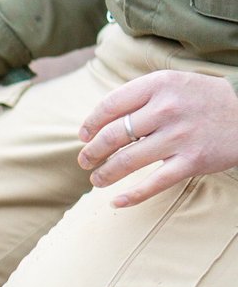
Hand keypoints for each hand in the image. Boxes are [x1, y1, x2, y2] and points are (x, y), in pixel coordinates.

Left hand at [78, 70, 237, 206]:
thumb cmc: (203, 99)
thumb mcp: (172, 85)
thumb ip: (140, 98)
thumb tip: (99, 122)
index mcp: (158, 86)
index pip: (110, 106)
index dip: (90, 123)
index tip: (83, 136)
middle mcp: (167, 109)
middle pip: (113, 135)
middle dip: (92, 152)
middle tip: (84, 161)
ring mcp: (180, 137)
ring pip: (127, 161)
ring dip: (105, 173)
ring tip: (96, 179)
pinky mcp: (193, 161)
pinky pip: (154, 183)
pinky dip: (131, 196)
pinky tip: (116, 202)